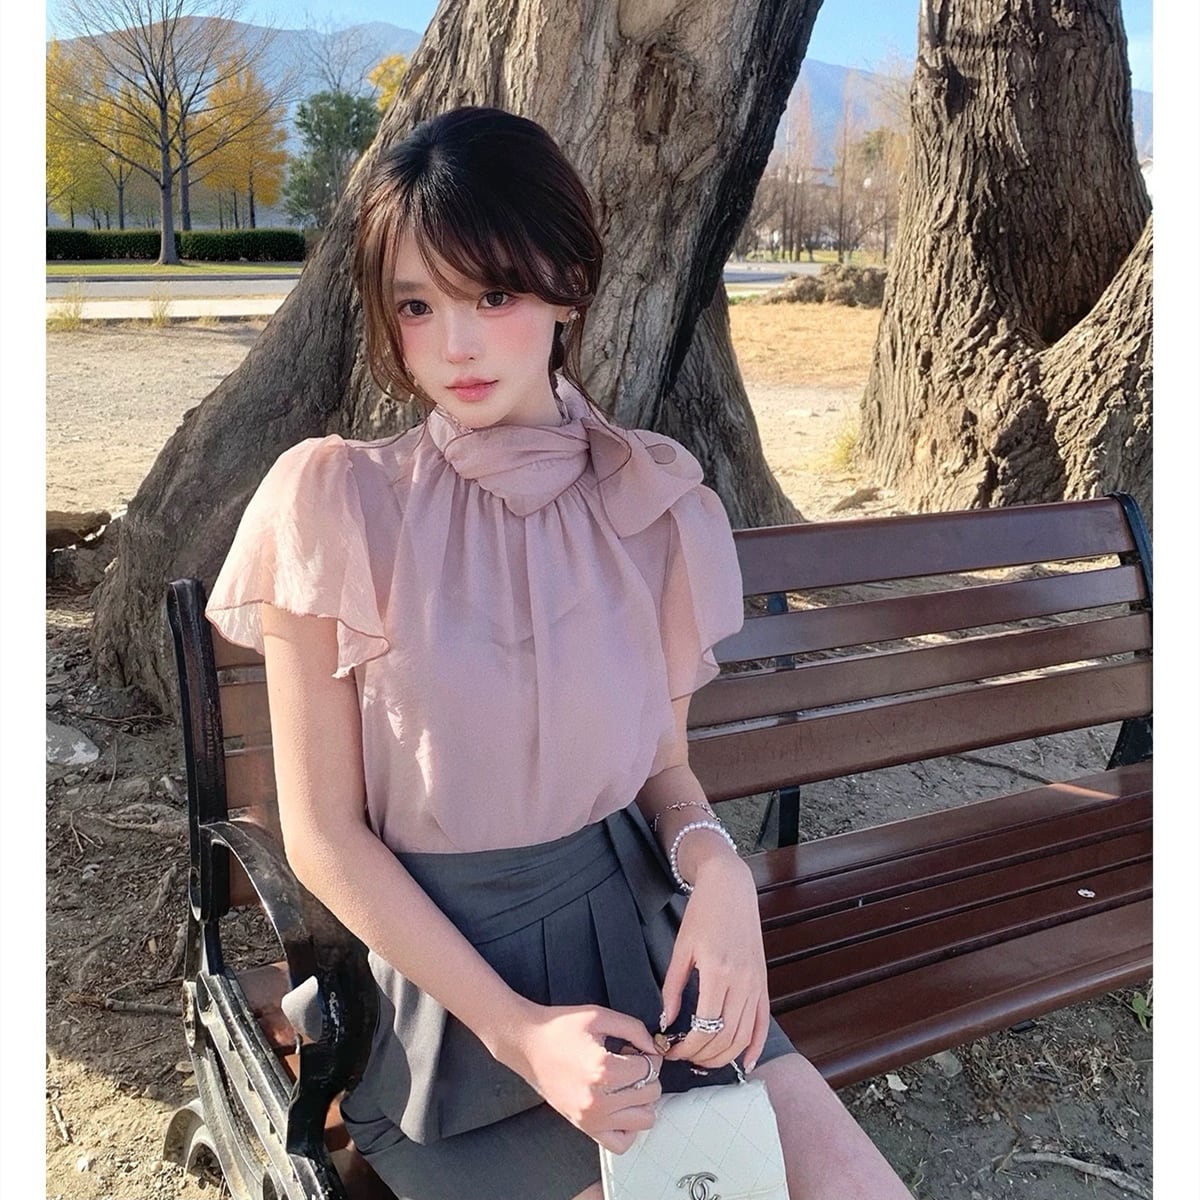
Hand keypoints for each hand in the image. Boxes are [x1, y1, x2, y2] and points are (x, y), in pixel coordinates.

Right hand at [497, 1002, 662, 1153]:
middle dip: (648, 1075)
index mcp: (604, 1069)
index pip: (650, 1068)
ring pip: (643, 1120)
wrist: (527, 1044)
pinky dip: (628, 1128)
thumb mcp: (600, 1016)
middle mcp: (599, 1099)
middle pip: (650, 1093)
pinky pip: (621, 1143)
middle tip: (631, 1062)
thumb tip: (655, 1048)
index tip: (638, 1049)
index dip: (650, 1055)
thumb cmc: (560, 1028)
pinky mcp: (584, 1127)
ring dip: (642, 1100)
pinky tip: (621, 1107)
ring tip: (627, 1084)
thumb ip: (634, 1029)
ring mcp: (592, 1118)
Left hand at [659, 852, 770, 1072]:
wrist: (730, 888)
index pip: (704, 1027)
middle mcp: (742, 982)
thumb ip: (672, 988)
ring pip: (744, 1035)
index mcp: (718, 972)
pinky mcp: (763, 982)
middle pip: (726, 1037)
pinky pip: (763, 1022)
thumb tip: (666, 1023)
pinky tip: (746, 1063)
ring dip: (725, 1056)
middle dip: (703, 1056)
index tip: (671, 1051)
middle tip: (683, 1058)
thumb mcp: (680, 949)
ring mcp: (756, 983)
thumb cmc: (702, 914)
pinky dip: (756, 1046)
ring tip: (704, 1062)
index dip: (687, 1047)